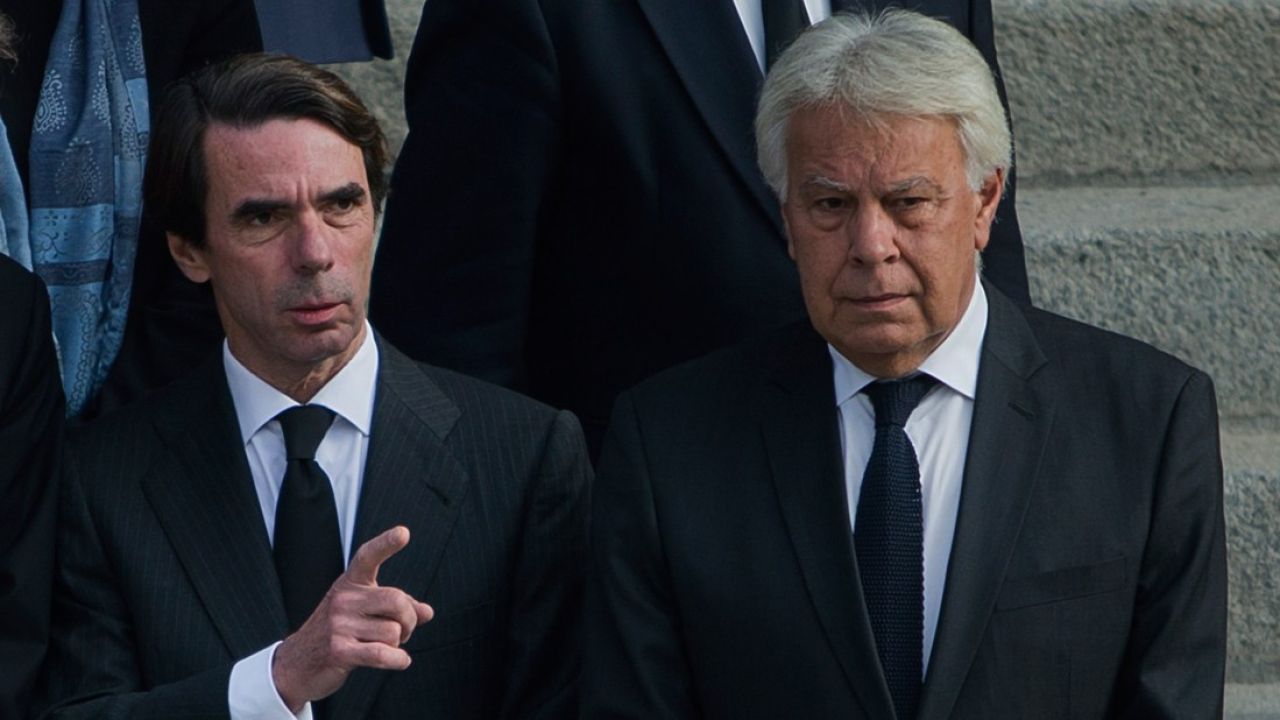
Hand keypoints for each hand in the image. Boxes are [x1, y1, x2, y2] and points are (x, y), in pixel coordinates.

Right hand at [272, 526, 433, 711]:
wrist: (298, 663)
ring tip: (384, 645)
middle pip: (397, 601)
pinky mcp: (339, 651)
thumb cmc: (339, 633)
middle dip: (409, 620)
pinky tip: (401, 660)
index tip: (404, 532)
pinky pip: (383, 654)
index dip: (386, 544)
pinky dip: (399, 660)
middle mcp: (343, 599)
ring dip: (398, 644)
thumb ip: (397, 609)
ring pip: (394, 632)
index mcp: (350, 583)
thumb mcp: (365, 612)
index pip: (368, 557)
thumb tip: (427, 612)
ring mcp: (339, 624)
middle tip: (404, 630)